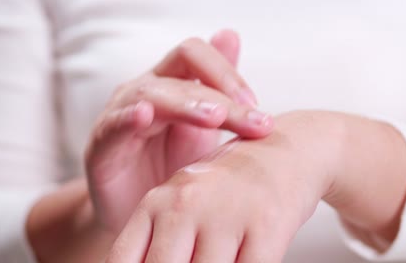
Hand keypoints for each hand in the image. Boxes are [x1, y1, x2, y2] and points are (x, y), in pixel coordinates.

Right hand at [85, 30, 273, 232]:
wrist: (145, 211)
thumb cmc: (175, 168)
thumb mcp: (205, 130)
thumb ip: (219, 89)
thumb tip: (231, 34)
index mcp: (173, 84)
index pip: (198, 56)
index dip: (229, 76)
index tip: (260, 114)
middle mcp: (148, 90)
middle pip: (181, 66)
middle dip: (221, 92)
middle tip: (253, 121)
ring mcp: (122, 113)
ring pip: (152, 92)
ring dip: (187, 103)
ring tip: (215, 117)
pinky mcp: (102, 143)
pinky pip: (113, 124)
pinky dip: (129, 116)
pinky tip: (145, 116)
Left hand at [106, 111, 405, 261]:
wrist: (282, 153)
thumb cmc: (226, 187)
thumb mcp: (183, 205)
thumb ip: (157, 242)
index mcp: (157, 203)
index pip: (123, 261)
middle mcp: (186, 205)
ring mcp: (225, 214)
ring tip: (212, 262)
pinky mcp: (266, 226)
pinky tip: (240, 262)